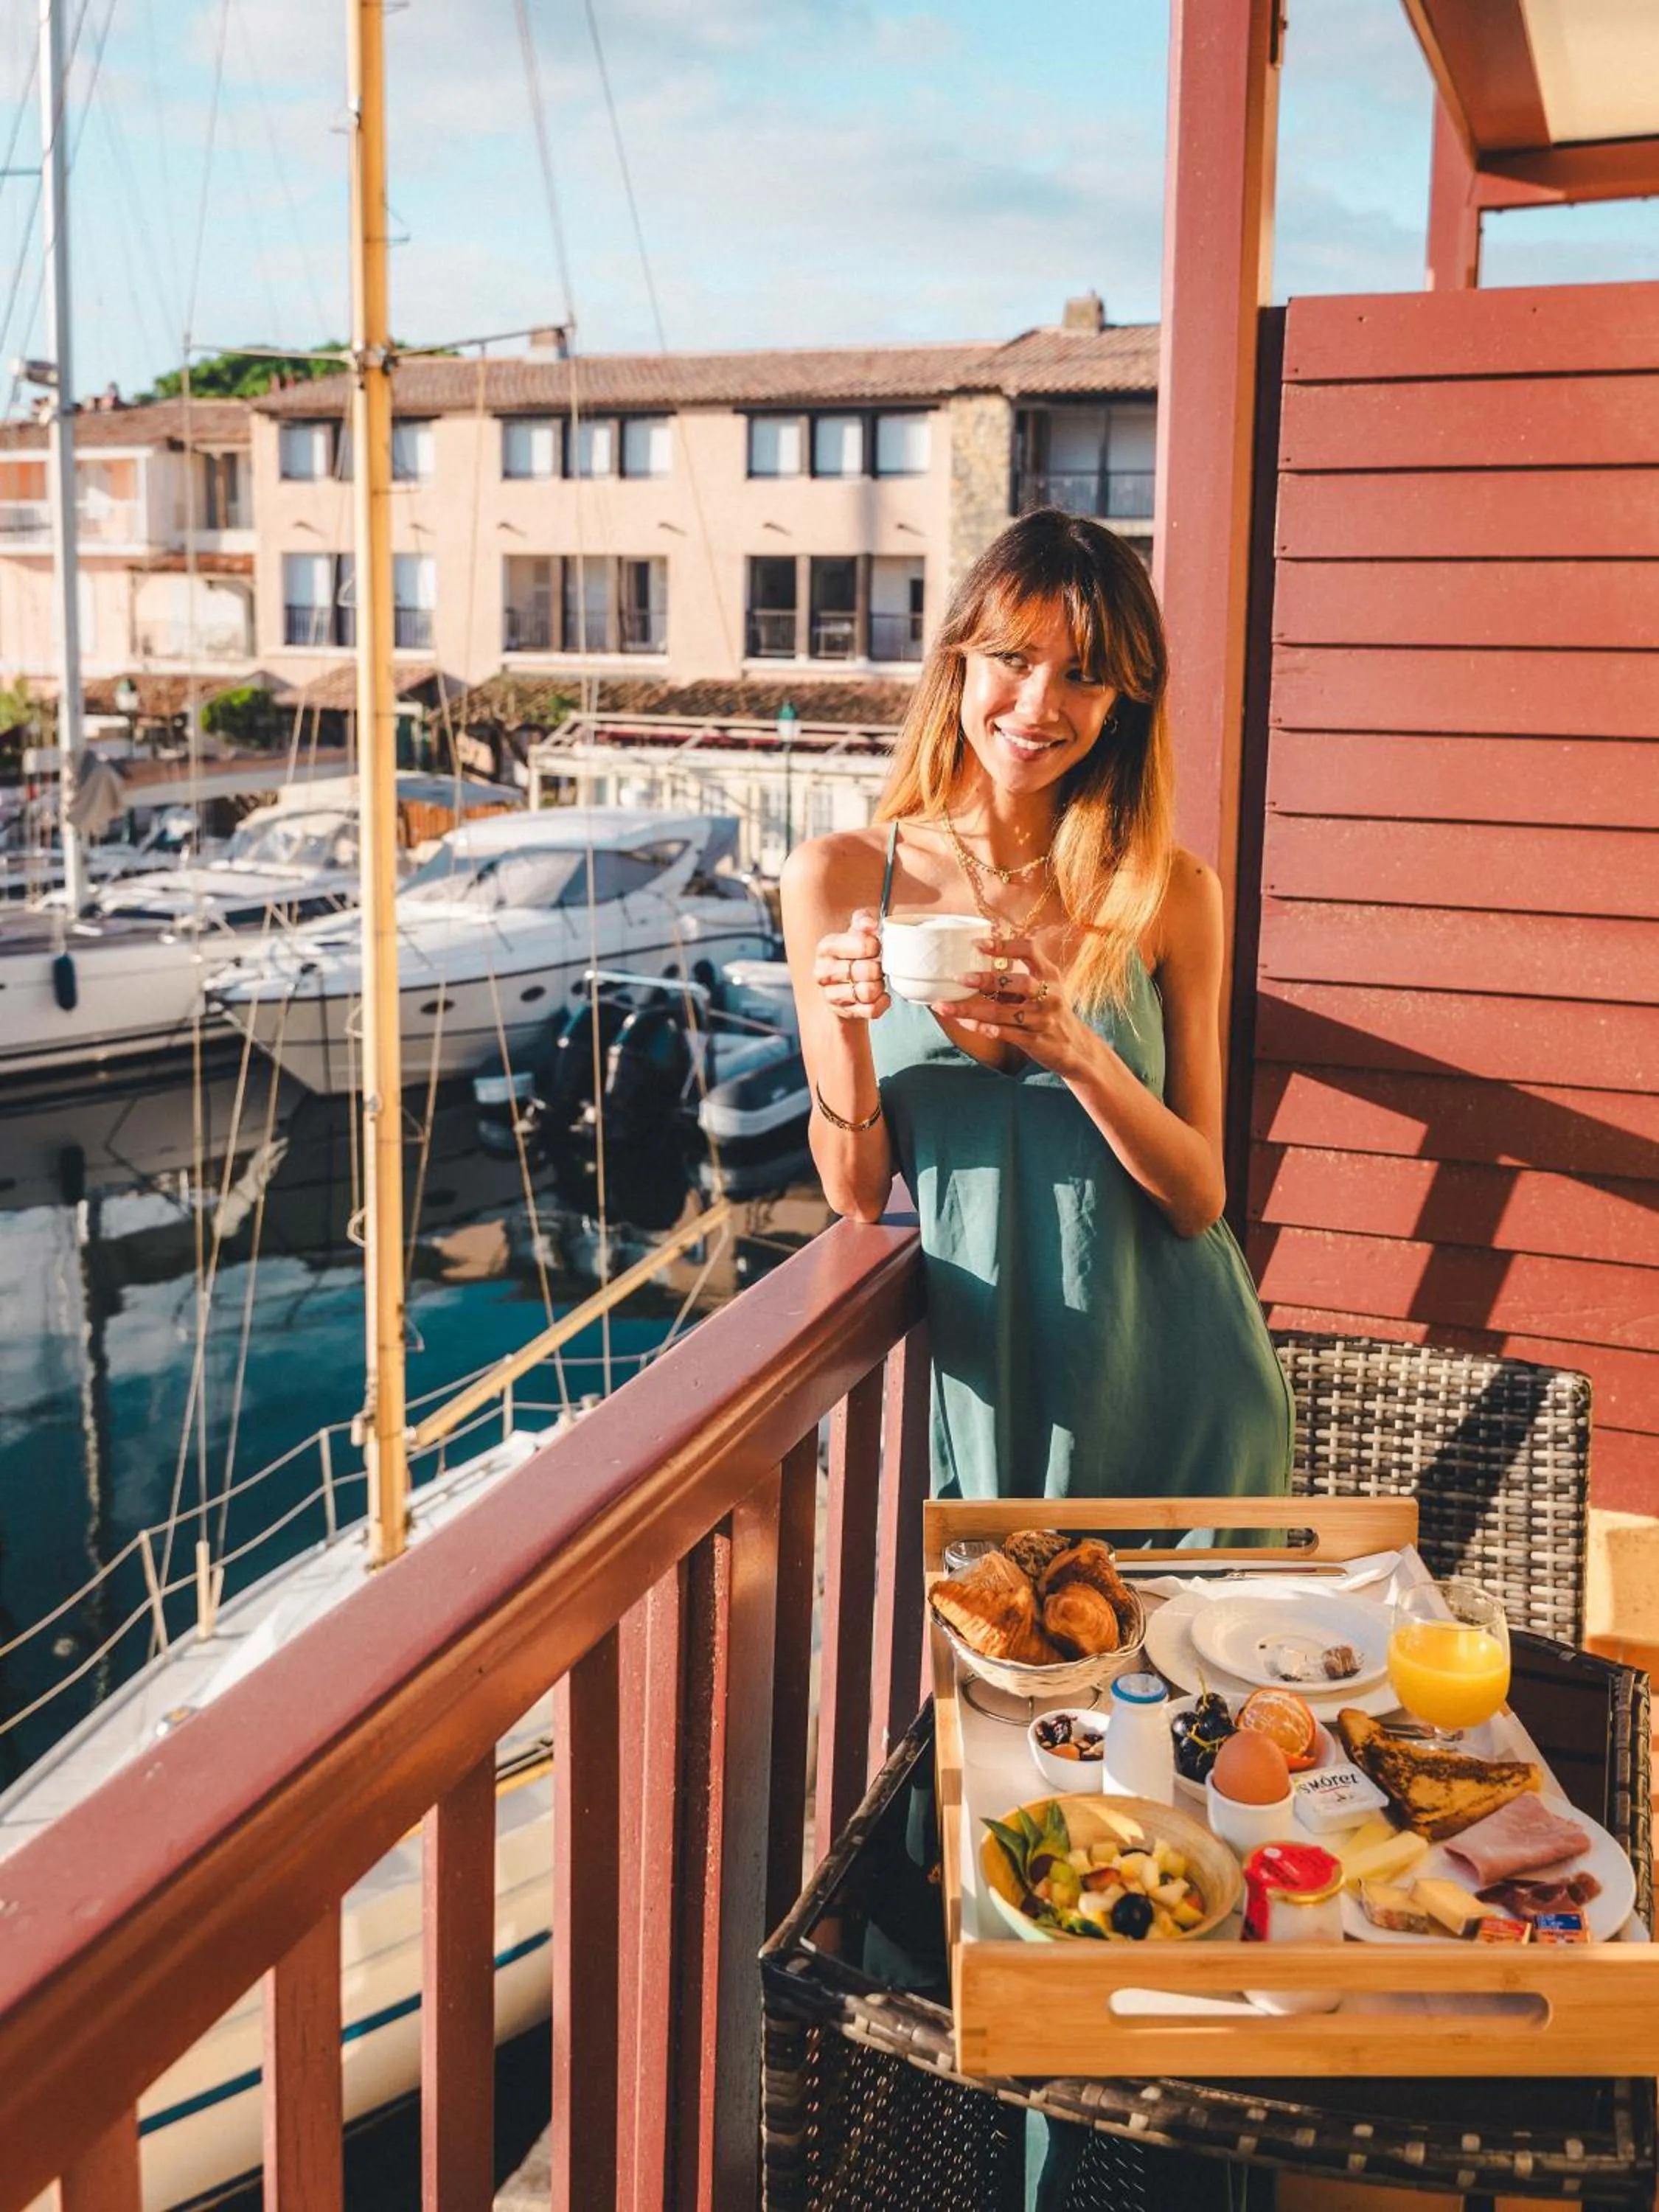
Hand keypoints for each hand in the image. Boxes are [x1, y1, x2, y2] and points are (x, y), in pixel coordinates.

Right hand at [813, 906, 889, 1022]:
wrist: (842, 986)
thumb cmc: (851, 955)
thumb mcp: (854, 933)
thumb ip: (862, 921)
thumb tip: (870, 924)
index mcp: (826, 947)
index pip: (861, 945)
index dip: (876, 946)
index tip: (877, 948)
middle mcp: (823, 971)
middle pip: (866, 970)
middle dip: (879, 969)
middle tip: (879, 967)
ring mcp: (830, 995)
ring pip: (868, 992)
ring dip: (880, 986)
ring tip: (877, 981)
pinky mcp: (842, 1012)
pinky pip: (871, 1010)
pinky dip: (883, 1002)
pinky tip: (881, 995)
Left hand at [935, 933, 1093, 1074]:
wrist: (1075, 1048)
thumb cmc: (1049, 1011)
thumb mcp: (1043, 987)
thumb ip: (1017, 976)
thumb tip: (978, 959)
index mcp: (1050, 975)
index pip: (1029, 950)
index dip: (1004, 945)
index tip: (978, 944)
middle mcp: (1049, 995)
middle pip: (1019, 983)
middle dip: (988, 980)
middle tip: (959, 977)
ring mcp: (1043, 1019)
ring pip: (1004, 1013)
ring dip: (972, 1010)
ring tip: (944, 1007)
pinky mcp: (1036, 1041)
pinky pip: (1005, 1034)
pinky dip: (983, 1028)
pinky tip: (964, 1023)